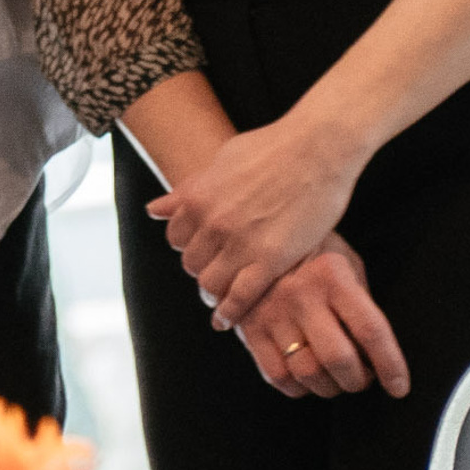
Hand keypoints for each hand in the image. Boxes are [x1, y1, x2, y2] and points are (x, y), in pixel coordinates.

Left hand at [147, 111, 362, 327]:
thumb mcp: (219, 162)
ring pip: (211, 284)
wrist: (315, 149)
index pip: (175, 238)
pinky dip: (231, 312)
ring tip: (218, 301)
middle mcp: (212, 223)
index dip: (186, 247)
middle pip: (191, 264)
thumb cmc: (270, 148)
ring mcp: (240, 243)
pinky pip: (241, 296)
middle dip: (200, 271)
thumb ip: (187, 191)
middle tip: (214, 275)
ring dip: (212, 295)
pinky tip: (228, 321)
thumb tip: (154, 209)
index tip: (198, 252)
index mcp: (196, 198)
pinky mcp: (272, 259)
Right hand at [231, 235, 409, 399]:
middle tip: (360, 378)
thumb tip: (376, 353)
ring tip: (333, 377)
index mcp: (332, 275)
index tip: (398, 387)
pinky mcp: (248, 327)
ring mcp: (270, 312)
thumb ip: (361, 303)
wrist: (253, 237)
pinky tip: (304, 375)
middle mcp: (300, 294)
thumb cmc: (311, 253)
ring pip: (307, 373)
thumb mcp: (344, 263)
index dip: (390, 365)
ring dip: (329, 387)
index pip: (370, 330)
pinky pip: (276, 376)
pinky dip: (297, 387)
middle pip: (338, 359)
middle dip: (357, 381)